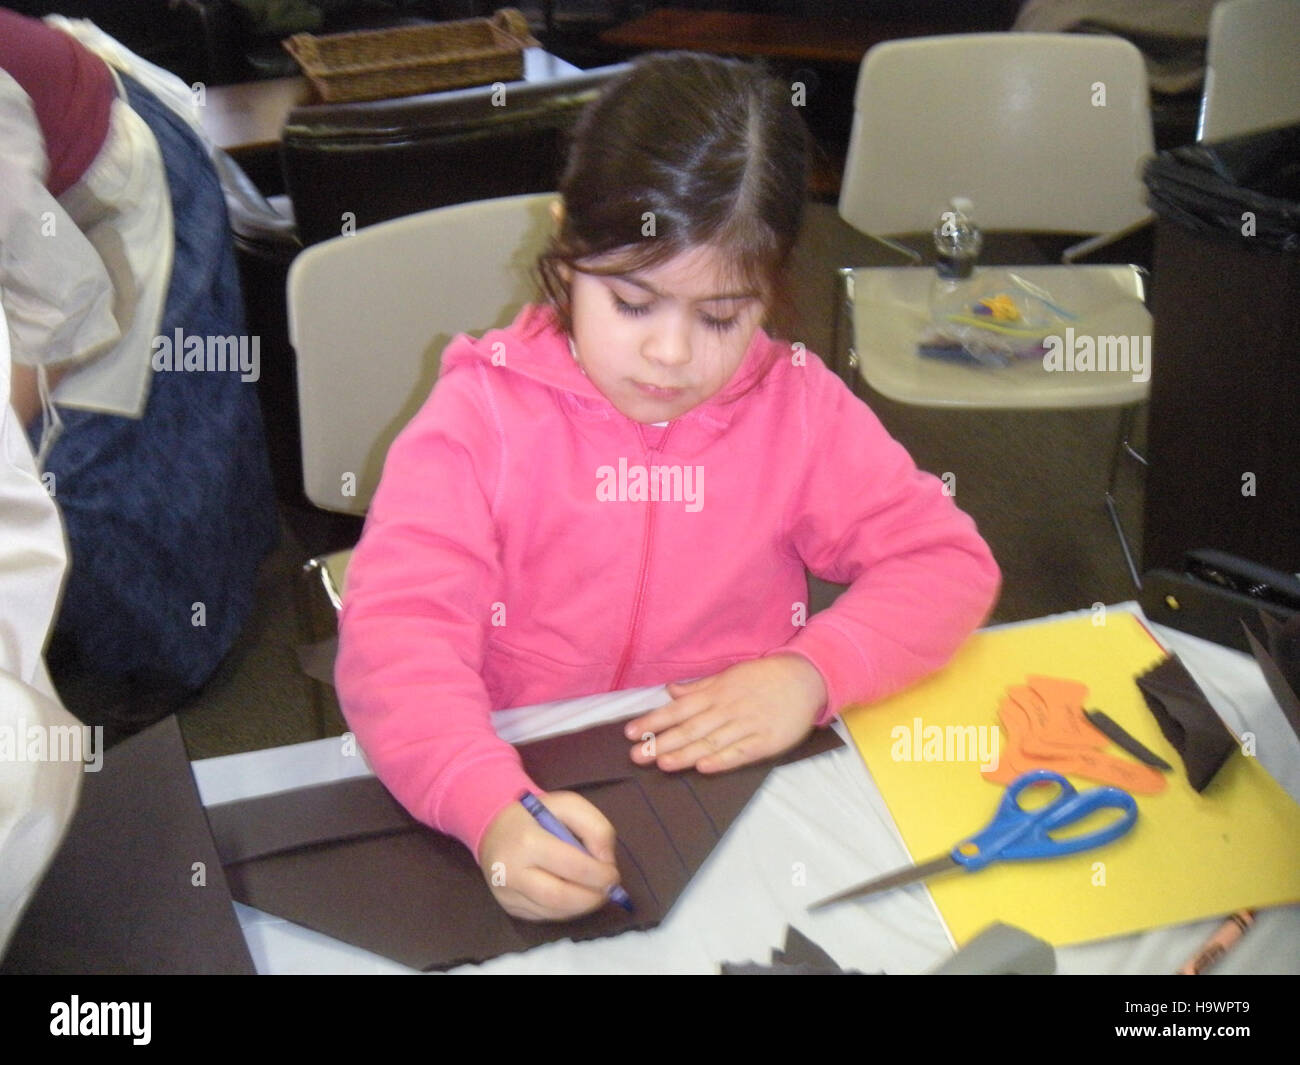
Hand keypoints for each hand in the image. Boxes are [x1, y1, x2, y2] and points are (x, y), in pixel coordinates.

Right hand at [478, 790, 622, 920]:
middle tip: (608, 890)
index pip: (572, 867)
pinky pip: (544, 916)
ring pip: (553, 912)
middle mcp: (511, 872)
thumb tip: (606, 861)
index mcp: (527, 841)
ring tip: (594, 892)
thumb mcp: (568, 805)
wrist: (495, 828)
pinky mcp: (508, 907)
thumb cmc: (536, 815)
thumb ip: (595, 827)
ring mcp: (507, 894)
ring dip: (582, 907)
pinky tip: (574, 896)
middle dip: (592, 898)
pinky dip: (567, 911)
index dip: (600, 875)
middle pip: (560, 898)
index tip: (614, 874)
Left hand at [624, 654, 826, 772]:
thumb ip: (699, 687)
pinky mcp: (765, 740)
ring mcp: (747, 725)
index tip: (630, 732)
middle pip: (689, 728)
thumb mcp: (729, 675)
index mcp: (717, 692)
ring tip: (662, 763)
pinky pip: (740, 752)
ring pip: (711, 742)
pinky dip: (722, 760)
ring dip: (686, 753)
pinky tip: (705, 767)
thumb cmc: (764, 677)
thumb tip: (670, 691)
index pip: (678, 709)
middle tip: (636, 755)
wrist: (805, 678)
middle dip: (661, 742)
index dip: (653, 721)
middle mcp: (727, 708)